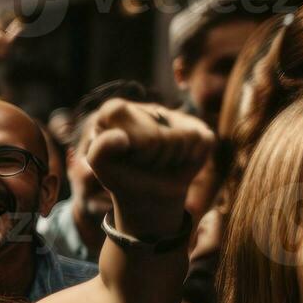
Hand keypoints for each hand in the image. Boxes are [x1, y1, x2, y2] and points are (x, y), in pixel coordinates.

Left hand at [84, 102, 213, 237]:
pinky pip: (203, 141)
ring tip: (158, 161)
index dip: (137, 152)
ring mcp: (172, 116)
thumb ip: (100, 151)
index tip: (127, 157)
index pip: (138, 131)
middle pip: (159, 137)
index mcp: (115, 111)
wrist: (147, 194)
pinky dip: (192, 158)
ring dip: (171, 160)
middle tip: (144, 162)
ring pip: (183, 139)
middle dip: (153, 158)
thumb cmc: (122, 175)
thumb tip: (121, 137)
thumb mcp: (102, 167)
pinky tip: (177, 158)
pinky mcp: (196, 126)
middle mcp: (144, 108)